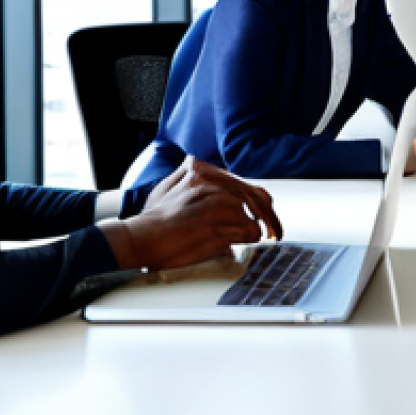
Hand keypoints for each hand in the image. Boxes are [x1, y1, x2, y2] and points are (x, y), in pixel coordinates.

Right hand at [145, 157, 282, 239]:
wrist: (140, 239)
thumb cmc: (154, 219)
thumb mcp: (169, 186)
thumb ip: (190, 176)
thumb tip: (203, 171)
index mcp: (201, 171)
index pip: (243, 184)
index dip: (259, 202)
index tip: (266, 212)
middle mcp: (210, 183)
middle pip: (255, 197)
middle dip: (269, 216)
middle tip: (275, 231)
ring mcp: (215, 204)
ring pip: (252, 216)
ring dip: (254, 231)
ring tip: (248, 238)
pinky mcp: (217, 226)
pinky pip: (247, 232)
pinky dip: (247, 240)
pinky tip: (238, 243)